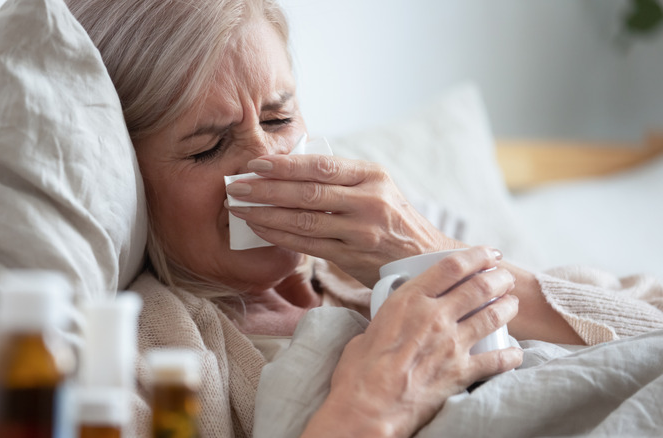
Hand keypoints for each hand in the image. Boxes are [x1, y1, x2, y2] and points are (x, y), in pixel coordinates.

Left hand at [226, 154, 463, 285]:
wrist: (425, 258)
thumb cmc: (392, 218)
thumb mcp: (377, 187)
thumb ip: (341, 177)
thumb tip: (290, 164)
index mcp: (373, 176)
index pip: (322, 166)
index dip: (285, 165)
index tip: (256, 163)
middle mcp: (369, 202)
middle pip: (308, 193)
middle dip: (266, 188)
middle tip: (237, 186)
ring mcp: (361, 232)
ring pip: (304, 221)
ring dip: (266, 214)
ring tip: (239, 208)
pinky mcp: (352, 258)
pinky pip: (308, 245)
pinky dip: (280, 237)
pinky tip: (260, 229)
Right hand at [301, 247, 522, 437]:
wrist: (366, 409)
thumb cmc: (358, 372)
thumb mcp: (370, 329)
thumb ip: (390, 318)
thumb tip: (394, 320)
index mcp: (409, 300)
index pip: (451, 266)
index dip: (476, 255)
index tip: (488, 253)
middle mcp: (434, 317)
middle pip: (479, 286)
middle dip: (498, 277)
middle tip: (504, 277)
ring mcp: (451, 344)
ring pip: (492, 316)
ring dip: (507, 307)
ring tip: (512, 303)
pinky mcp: (461, 373)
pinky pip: (497, 360)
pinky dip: (511, 355)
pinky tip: (516, 353)